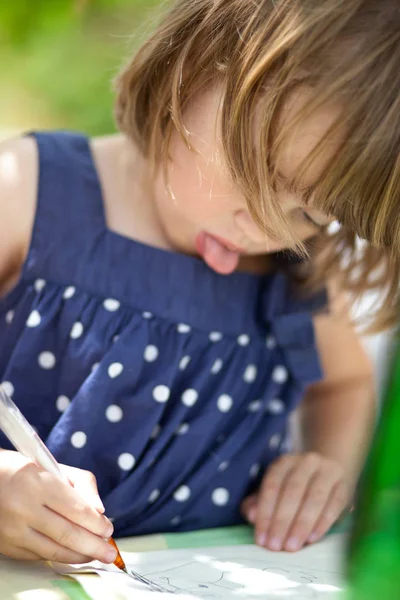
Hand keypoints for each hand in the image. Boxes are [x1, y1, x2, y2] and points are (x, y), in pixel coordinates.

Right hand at [0, 450, 115, 563]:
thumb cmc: (23, 471)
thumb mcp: (54, 466)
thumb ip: (82, 483)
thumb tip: (99, 510)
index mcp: (38, 483)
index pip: (76, 509)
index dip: (96, 523)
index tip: (108, 529)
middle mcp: (24, 508)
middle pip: (67, 534)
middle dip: (93, 546)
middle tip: (109, 552)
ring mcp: (13, 530)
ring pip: (53, 551)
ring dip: (79, 556)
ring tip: (95, 555)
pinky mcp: (6, 545)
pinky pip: (38, 556)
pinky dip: (58, 557)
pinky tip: (72, 554)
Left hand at [241, 452, 350, 551]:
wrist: (330, 471)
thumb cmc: (295, 487)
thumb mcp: (275, 490)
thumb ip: (258, 502)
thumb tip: (251, 516)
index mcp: (284, 462)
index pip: (272, 485)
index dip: (265, 513)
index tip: (261, 538)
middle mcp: (306, 462)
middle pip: (292, 491)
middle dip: (282, 521)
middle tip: (275, 546)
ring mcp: (327, 471)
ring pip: (314, 497)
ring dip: (301, 524)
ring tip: (292, 546)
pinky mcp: (344, 484)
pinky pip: (334, 503)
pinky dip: (323, 522)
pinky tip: (312, 538)